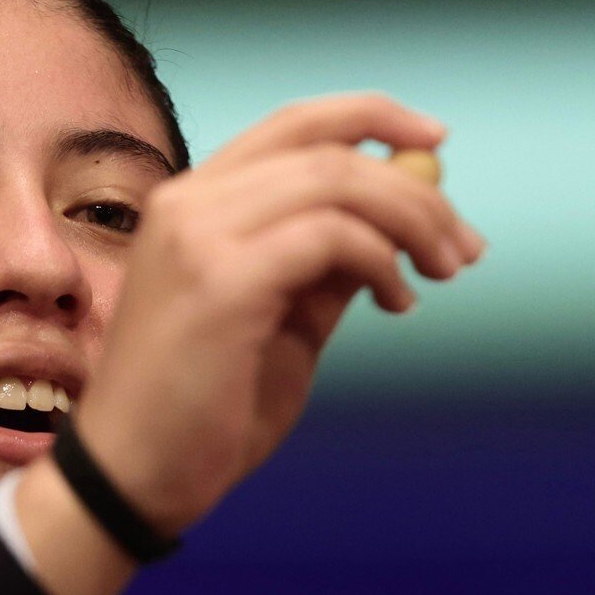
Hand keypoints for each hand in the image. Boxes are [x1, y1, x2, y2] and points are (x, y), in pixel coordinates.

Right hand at [74, 92, 485, 537]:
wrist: (131, 477)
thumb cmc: (198, 411)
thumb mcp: (282, 323)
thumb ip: (327, 267)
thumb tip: (398, 221)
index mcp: (192, 204)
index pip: (294, 124)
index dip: (372, 116)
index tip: (435, 143)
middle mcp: (187, 203)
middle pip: (327, 149)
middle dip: (415, 190)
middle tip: (463, 247)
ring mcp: (197, 237)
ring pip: (335, 181)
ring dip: (411, 220)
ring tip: (441, 272)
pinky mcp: (220, 281)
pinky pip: (330, 237)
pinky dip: (381, 260)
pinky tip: (396, 302)